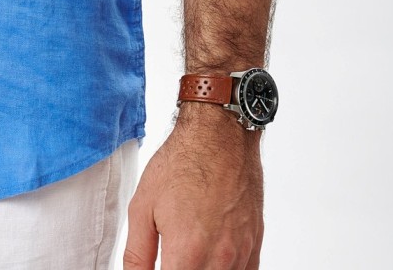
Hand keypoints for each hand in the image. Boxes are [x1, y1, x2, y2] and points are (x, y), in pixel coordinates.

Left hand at [122, 105, 263, 267]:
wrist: (220, 135)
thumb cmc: (182, 162)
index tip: (160, 265)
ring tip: (189, 254)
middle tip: (172, 258)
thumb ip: (136, 254)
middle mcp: (219, 259)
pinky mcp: (255, 245)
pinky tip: (211, 259)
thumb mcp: (142, 206)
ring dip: (202, 269)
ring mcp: (241, 254)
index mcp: (187, 253)